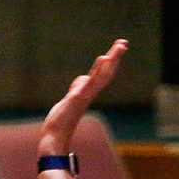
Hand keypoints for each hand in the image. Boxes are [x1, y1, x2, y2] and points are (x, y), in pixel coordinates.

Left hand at [38, 39, 127, 155]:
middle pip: (105, 72)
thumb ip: (78, 88)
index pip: (103, 73)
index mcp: (88, 91)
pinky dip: (93, 76)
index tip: (119, 46)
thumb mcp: (70, 98)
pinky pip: (86, 86)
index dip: (112, 60)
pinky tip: (99, 64)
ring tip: (115, 50)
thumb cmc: (63, 119)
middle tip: (123, 43)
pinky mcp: (75, 100)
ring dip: (107, 64)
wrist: (55, 135)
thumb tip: (83, 78)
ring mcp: (83, 96)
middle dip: (114, 58)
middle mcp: (88, 93)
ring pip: (99, 78)